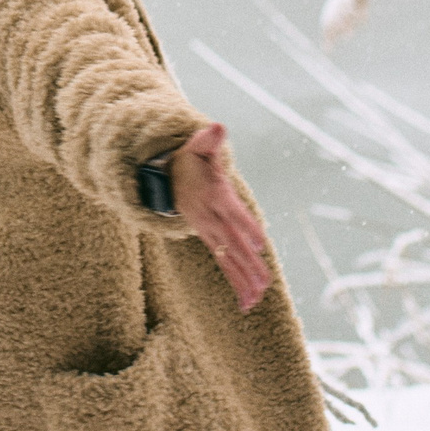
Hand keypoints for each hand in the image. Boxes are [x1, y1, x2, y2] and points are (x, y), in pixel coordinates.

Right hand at [173, 122, 272, 312]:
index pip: (231, 212)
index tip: (260, 242)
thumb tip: (218, 128)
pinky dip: (236, 283)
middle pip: (232, 243)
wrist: (163, 178)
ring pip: (228, 259)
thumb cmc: (189, 159)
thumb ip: (208, 138)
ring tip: (258, 299)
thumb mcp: (196, 145)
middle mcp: (210, 218)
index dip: (246, 226)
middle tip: (265, 283)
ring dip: (243, 280)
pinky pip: (224, 264)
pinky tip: (248, 303)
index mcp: (213, 195)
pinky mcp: (210, 240)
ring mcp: (208, 232)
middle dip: (248, 264)